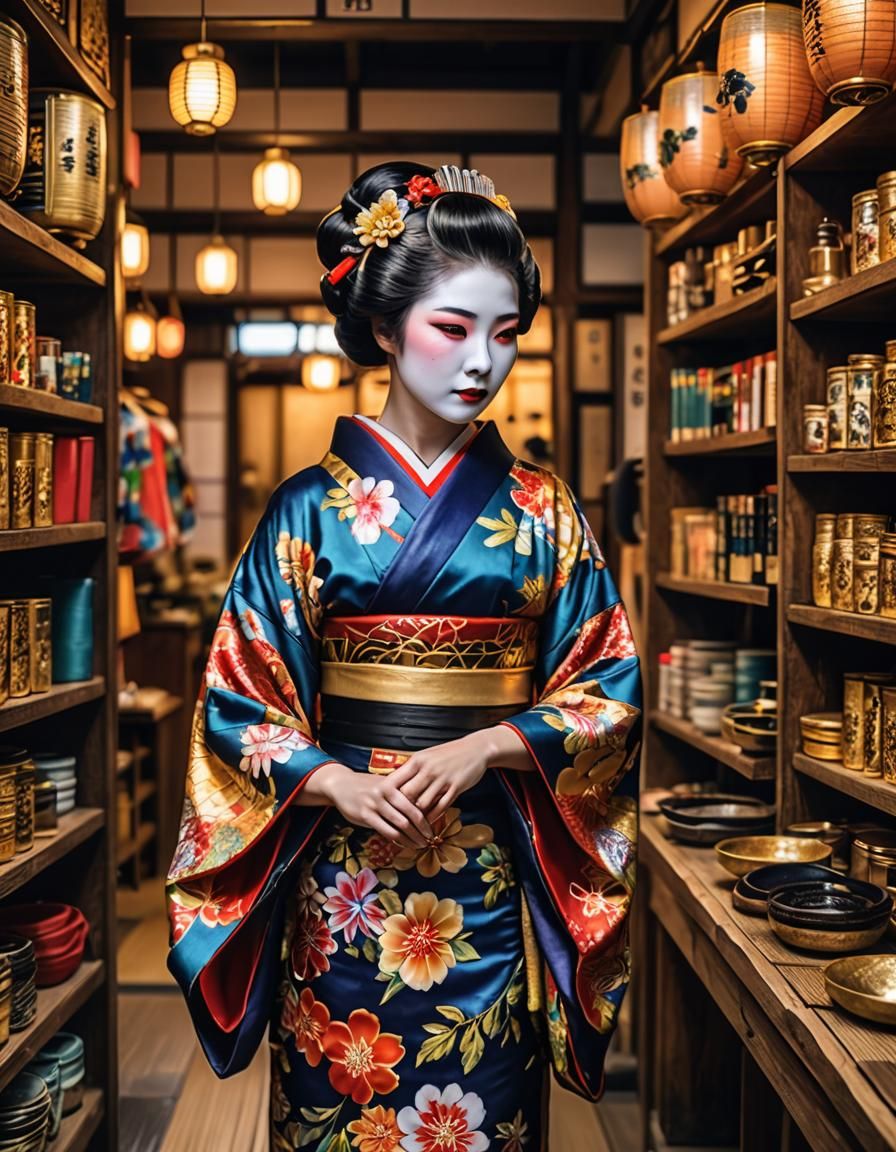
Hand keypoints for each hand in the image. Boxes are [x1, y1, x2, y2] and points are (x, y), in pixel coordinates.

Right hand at [310, 762, 432, 845]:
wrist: (341, 784)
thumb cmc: (367, 785)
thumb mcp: (386, 782)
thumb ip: (402, 792)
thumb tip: (426, 804)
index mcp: (395, 782)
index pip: (418, 798)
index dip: (429, 812)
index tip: (437, 822)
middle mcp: (386, 791)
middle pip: (412, 813)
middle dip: (424, 829)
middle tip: (432, 838)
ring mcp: (375, 803)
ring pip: (401, 824)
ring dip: (413, 837)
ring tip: (421, 844)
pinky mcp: (366, 815)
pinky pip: (387, 831)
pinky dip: (399, 840)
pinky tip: (405, 845)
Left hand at [387, 732, 493, 822]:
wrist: (476, 748)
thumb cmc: (449, 753)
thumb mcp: (427, 756)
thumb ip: (411, 769)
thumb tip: (394, 784)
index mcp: (417, 760)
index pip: (396, 780)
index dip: (390, 796)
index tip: (387, 806)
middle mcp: (428, 769)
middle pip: (407, 795)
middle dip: (403, 809)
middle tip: (400, 818)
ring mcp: (442, 778)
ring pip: (423, 803)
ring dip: (418, 816)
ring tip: (414, 824)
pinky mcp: (456, 787)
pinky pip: (441, 806)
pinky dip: (434, 817)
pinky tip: (430, 822)